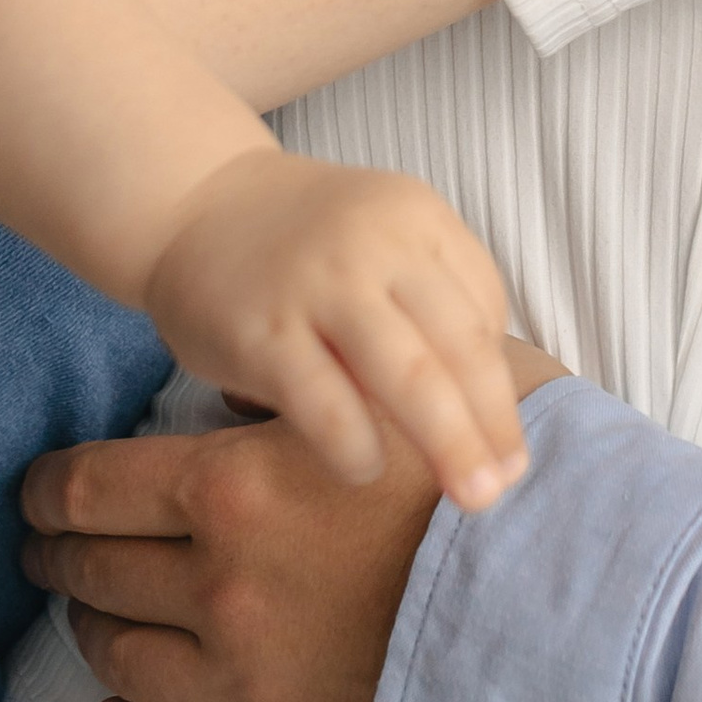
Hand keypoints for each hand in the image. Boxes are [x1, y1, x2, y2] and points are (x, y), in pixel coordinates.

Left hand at [19, 341, 566, 701]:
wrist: (583, 618)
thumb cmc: (513, 486)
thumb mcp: (427, 388)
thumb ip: (344, 378)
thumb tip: (285, 375)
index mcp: (239, 489)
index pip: (96, 486)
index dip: (50, 488)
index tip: (33, 492)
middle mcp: (221, 587)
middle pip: (96, 572)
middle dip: (59, 557)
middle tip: (46, 551)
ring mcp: (246, 684)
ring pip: (124, 662)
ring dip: (91, 638)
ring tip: (84, 622)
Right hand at [143, 145, 525, 513]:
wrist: (193, 205)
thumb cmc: (304, 243)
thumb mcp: (381, 237)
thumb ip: (430, 297)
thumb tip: (483, 402)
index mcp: (418, 218)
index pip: (485, 307)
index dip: (500, 380)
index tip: (507, 437)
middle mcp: (377, 244)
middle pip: (461, 345)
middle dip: (494, 423)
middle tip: (509, 484)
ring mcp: (319, 285)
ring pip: (409, 375)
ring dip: (451, 444)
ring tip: (472, 497)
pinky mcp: (263, 332)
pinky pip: (327, 403)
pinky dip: (357, 445)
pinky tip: (365, 471)